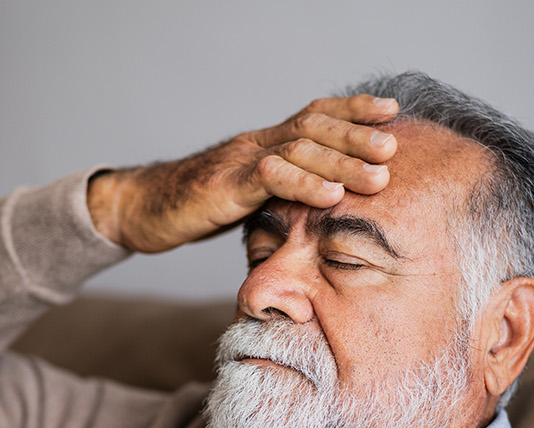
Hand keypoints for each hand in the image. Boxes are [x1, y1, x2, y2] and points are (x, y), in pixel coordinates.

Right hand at [88, 96, 398, 253]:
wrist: (139, 209)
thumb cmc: (193, 208)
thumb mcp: (245, 198)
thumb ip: (279, 196)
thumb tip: (321, 210)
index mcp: (262, 144)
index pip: (313, 115)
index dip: (352, 110)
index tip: (391, 113)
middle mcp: (254, 144)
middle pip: (313, 126)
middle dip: (358, 134)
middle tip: (395, 147)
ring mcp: (237, 163)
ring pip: (297, 149)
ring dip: (342, 161)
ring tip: (378, 176)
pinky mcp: (222, 187)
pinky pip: (267, 178)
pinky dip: (302, 183)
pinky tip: (330, 196)